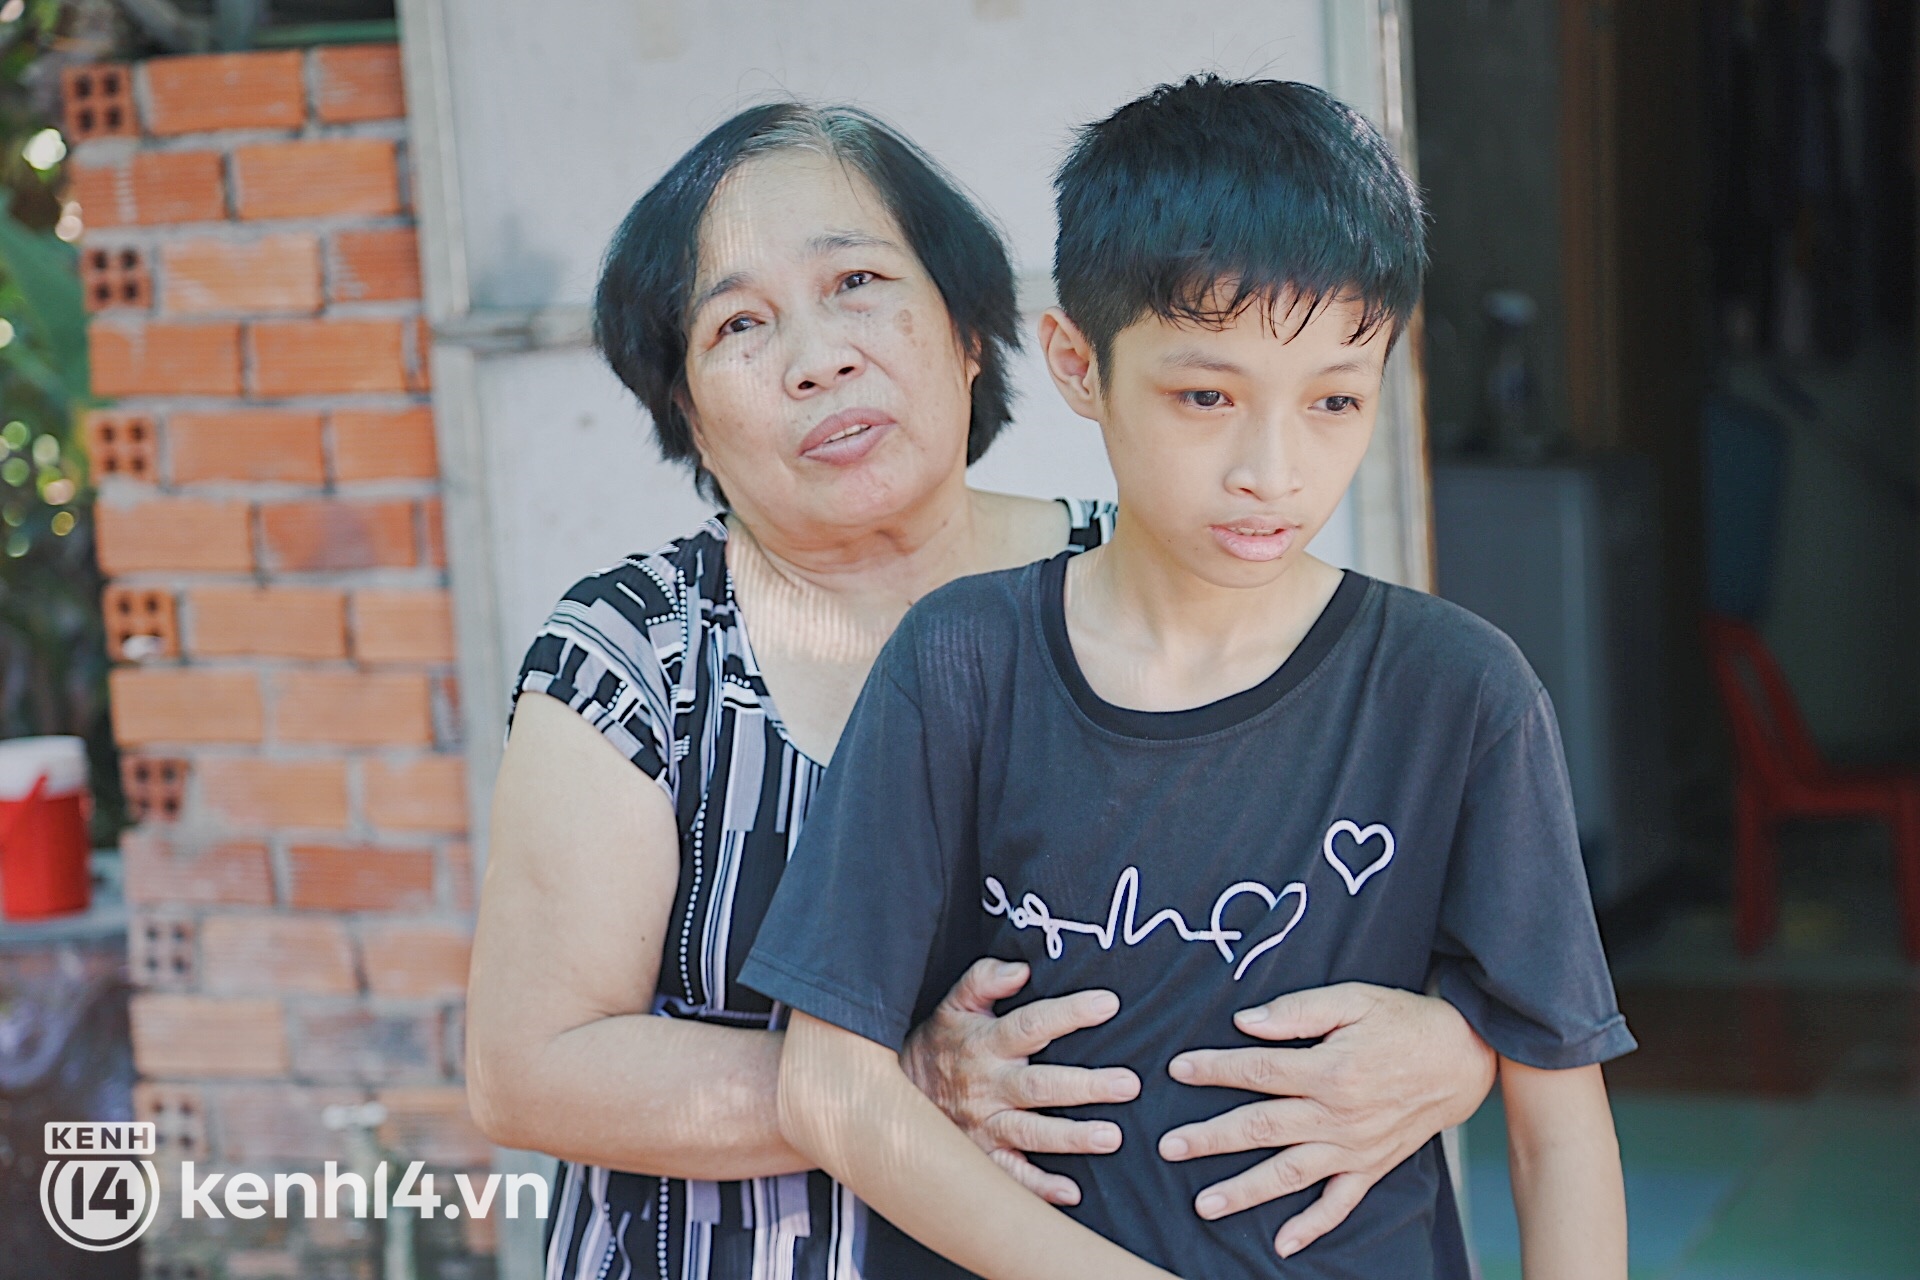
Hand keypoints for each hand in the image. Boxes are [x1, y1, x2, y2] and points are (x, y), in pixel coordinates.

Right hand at [901, 958, 1141, 1205]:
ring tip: (1112, 1137)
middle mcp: (988, 1086)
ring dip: (1072, 1137)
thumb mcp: (953, 1005)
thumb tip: (1021, 968)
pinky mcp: (983, 1156)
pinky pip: (1011, 1176)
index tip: (1108, 1004)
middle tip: (1128, 1084)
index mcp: (986, 1043)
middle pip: (1040, 1086)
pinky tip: (1072, 1192)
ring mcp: (985, 1125)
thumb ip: (984, 980)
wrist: (892, 1098)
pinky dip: (1039, 1187)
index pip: (1031, 1024)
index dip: (1069, 1013)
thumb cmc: (938, 1045)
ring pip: (1032, 1133)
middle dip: (1085, 1086)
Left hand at [1158, 983, 1494, 1257]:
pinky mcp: (1372, 1166)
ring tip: (1203, 1205)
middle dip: (1210, 1138)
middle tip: (1168, 1148)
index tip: (1177, 1070)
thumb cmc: (1404, 1021)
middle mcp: (1339, 1115)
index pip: (1258, 1071)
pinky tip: (1282, 1244)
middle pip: (1261, 1128)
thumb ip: (1299, 1010)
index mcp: (1331, 1069)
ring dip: (1245, 1191)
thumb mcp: (1354, 999)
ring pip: (1290, 1174)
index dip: (1214, 1070)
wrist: (1463, 1057)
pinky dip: (1312, 1226)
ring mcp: (1355, 1147)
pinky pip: (1339, 1204)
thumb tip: (1247, 1022)